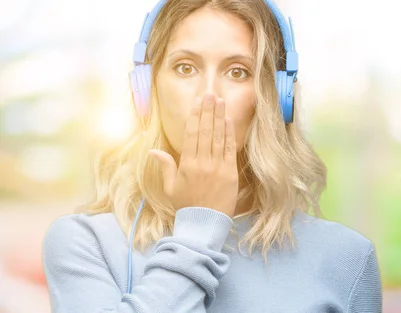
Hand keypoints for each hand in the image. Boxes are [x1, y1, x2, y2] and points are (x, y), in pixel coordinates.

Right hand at [148, 94, 238, 217]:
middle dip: (208, 111)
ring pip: (218, 137)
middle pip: (205, 131)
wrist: (205, 223)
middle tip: (211, 94)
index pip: (191, 135)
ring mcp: (218, 166)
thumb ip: (165, 166)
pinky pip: (229, 149)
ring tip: (221, 101)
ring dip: (219, 117)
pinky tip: (228, 120)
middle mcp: (202, 162)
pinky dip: (229, 134)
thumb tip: (153, 150)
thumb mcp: (170, 187)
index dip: (195, 116)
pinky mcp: (230, 172)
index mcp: (187, 164)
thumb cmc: (186, 205)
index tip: (198, 102)